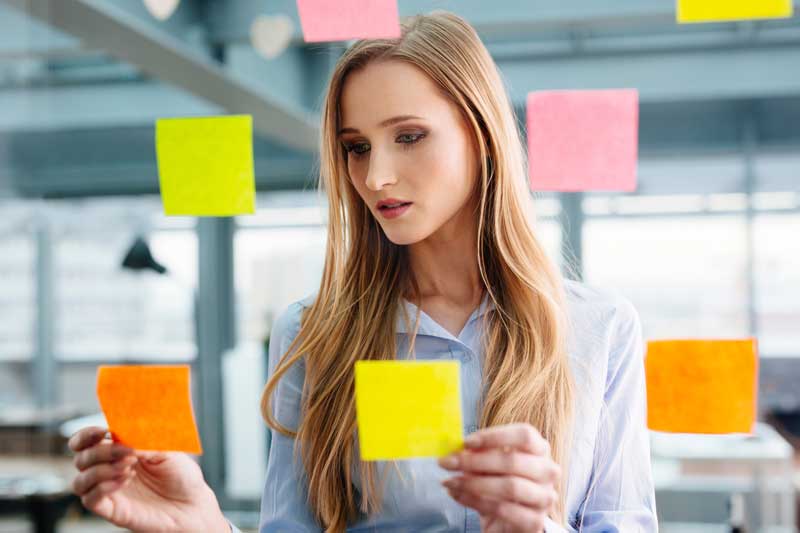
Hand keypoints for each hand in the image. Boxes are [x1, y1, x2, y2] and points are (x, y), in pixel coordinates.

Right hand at [69, 426, 229, 531]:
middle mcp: (109, 470)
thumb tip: (123, 434)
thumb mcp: (166, 450)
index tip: (104, 431)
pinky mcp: (112, 509)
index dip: (87, 435)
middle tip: (127, 451)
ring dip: (100, 470)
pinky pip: (90, 499)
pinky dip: (102, 487)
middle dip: (101, 452)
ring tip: (130, 467)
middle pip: (81, 459)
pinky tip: (125, 480)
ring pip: (80, 480)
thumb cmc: (181, 475)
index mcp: (119, 450)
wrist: (192, 504)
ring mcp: (109, 490)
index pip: (86, 441)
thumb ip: (144, 440)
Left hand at [438, 423, 559, 532]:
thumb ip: (478, 453)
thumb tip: (456, 448)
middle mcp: (547, 471)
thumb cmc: (499, 483)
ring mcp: (544, 497)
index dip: (494, 436)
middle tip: (448, 462)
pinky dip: (475, 501)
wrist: (507, 520)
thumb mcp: (489, 463)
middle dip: (475, 461)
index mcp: (540, 449)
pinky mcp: (535, 521)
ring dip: (473, 483)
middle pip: (513, 460)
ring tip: (450, 481)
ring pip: (509, 486)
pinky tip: (457, 495)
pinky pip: (503, 509)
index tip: (466, 442)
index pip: (524, 435)